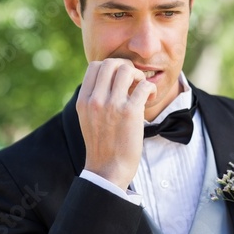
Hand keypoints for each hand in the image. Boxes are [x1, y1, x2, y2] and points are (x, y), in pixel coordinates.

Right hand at [76, 58, 156, 189]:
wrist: (107, 170)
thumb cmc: (101, 145)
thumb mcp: (88, 118)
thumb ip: (94, 98)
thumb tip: (110, 79)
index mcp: (83, 100)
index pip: (94, 66)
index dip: (110, 66)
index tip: (119, 78)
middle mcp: (95, 100)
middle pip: (110, 63)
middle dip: (125, 66)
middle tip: (133, 80)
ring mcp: (112, 105)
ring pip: (127, 70)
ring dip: (138, 75)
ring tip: (140, 87)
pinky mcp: (130, 112)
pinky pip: (143, 86)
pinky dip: (150, 88)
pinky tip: (150, 97)